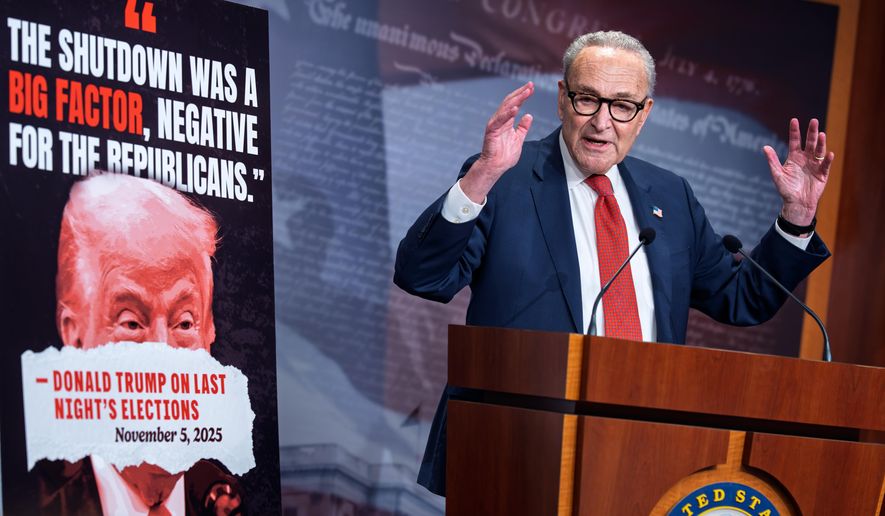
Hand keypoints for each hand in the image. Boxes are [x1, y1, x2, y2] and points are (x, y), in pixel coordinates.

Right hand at [460, 82, 533, 202]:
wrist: (496, 167)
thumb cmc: (505, 156)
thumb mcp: (519, 139)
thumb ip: (523, 127)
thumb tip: (528, 115)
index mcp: (506, 121)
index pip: (515, 104)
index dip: (523, 96)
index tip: (532, 88)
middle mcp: (500, 120)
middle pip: (510, 102)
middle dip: (521, 93)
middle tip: (531, 85)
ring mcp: (495, 124)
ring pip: (506, 107)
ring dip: (517, 99)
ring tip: (526, 92)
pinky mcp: (492, 130)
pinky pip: (500, 119)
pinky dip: (507, 113)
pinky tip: (516, 107)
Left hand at [763, 118, 832, 226]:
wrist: (796, 203)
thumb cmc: (786, 189)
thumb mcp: (777, 174)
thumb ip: (772, 161)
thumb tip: (765, 147)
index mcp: (794, 157)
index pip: (795, 141)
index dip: (795, 131)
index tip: (794, 120)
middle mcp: (806, 159)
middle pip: (809, 142)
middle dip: (811, 132)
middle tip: (814, 121)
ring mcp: (815, 165)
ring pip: (818, 151)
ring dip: (820, 143)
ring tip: (821, 134)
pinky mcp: (822, 174)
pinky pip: (825, 165)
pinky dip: (826, 159)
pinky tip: (828, 153)